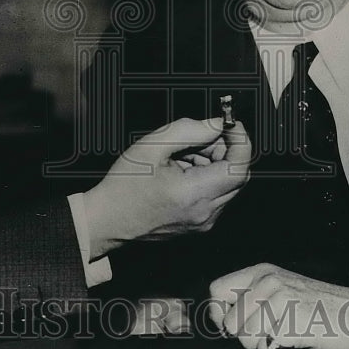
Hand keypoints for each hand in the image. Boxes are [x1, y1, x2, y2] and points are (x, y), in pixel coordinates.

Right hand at [84, 117, 250, 258]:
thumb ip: (188, 130)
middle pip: (236, 175)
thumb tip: (216, 124)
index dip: (241, 141)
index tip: (231, 124)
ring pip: (227, 185)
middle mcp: (204, 212)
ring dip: (214, 164)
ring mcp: (204, 222)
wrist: (108, 220)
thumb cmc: (124, 185)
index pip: (239, 167)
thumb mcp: (151, 146)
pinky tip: (181, 171)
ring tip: (181, 156)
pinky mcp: (200, 224)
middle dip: (224, 150)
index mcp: (193, 194)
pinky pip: (216, 196)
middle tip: (199, 137)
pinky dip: (206, 178)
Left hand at [208, 263, 348, 348]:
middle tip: (269, 334)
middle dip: (245, 336)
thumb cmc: (318, 309)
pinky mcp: (294, 319)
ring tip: (284, 336)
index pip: (216, 290)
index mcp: (261, 272)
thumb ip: (252, 298)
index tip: (233, 327)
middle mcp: (268, 281)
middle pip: (230, 321)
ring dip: (262, 345)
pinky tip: (295, 340)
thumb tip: (219, 319)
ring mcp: (282, 299)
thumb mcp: (281, 290)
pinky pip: (268, 345)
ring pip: (247, 336)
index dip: (219, 314)